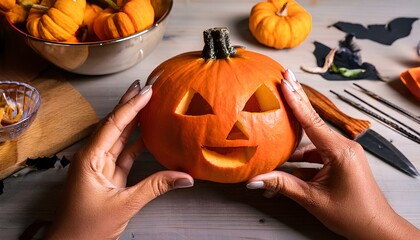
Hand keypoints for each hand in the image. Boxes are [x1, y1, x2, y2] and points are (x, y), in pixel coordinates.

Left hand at [47, 80, 193, 239]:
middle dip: (130, 105)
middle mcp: (93, 157)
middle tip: (146, 87)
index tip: (146, 91)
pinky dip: (136, 143)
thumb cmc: (86, 228)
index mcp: (90, 158)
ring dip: (134, 120)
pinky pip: (124, 153)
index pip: (113, 125)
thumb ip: (155, 187)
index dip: (131, 106)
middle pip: (114, 125)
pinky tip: (148, 133)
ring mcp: (100, 166)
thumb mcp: (124, 205)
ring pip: (119, 137)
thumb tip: (184, 177)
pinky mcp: (108, 175)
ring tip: (149, 103)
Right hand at [246, 69, 419, 239]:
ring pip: (311, 142)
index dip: (295, 99)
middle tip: (283, 78)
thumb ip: (283, 186)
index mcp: (340, 151)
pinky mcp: (339, 161)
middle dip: (296, 100)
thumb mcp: (313, 200)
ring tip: (271, 139)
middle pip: (312, 121)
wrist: (376, 229)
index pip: (312, 121)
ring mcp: (342, 153)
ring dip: (291, 147)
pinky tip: (282, 166)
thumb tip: (255, 179)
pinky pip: (315, 154)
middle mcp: (343, 147)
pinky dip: (299, 160)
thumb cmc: (353, 215)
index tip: (284, 81)